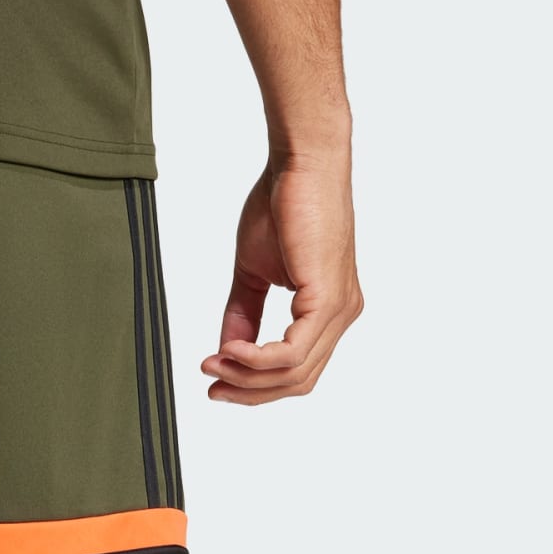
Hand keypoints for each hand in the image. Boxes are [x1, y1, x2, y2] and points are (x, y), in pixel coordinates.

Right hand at [201, 155, 361, 402]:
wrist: (300, 163)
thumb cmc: (281, 204)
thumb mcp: (253, 273)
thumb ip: (242, 316)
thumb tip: (225, 353)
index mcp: (328, 310)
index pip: (296, 369)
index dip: (255, 384)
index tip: (214, 379)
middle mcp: (341, 314)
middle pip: (297, 381)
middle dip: (249, 390)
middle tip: (210, 385)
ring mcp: (339, 309)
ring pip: (294, 372)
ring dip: (246, 376)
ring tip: (213, 364)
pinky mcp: (328, 299)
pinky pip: (290, 353)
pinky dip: (255, 359)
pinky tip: (229, 351)